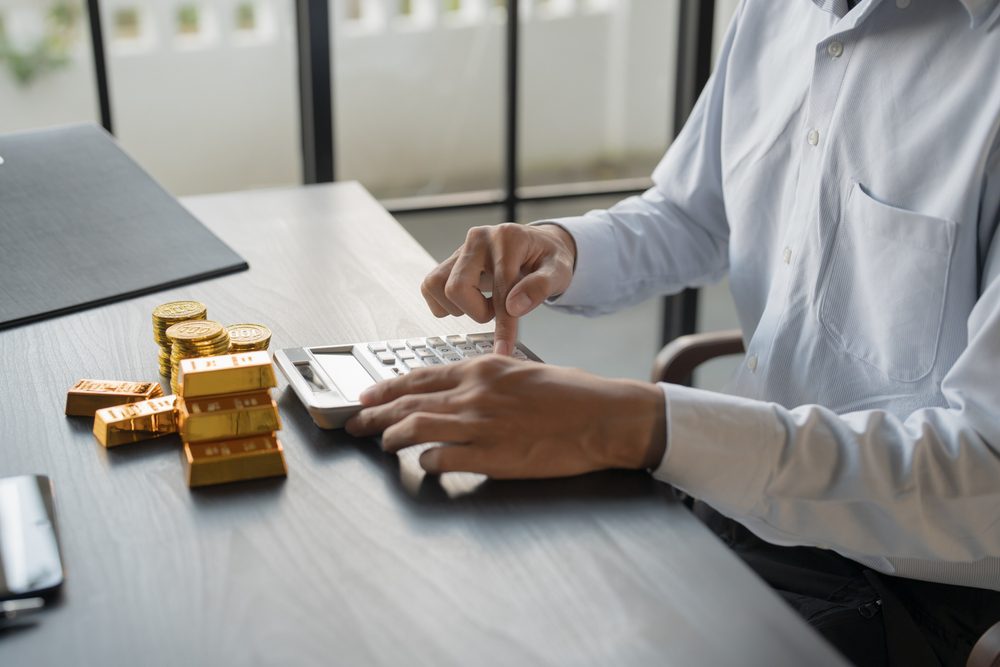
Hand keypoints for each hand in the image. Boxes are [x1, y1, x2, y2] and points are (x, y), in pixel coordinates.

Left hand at [344, 356, 665, 477]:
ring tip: (381, 444)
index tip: (368, 395)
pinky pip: (440, 459)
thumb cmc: (572, 394)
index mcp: (482, 369)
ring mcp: (480, 425)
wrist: (602, 417)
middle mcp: (474, 393)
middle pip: (408, 402)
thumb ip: (488, 380)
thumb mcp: (523, 372)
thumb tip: (461, 393)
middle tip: (357, 423)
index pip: (420, 376)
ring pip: (414, 429)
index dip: (387, 387)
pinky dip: (424, 462)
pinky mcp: (490, 457)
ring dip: (391, 437)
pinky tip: (422, 464)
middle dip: (375, 414)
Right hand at [420, 223, 575, 355]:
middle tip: (496, 311)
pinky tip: (469, 302)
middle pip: (456, 288)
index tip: (503, 350)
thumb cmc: (548, 260)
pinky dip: (445, 303)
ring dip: (458, 307)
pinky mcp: (450, 260)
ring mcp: (461, 248)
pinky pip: (430, 286)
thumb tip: (514, 307)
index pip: (500, 288)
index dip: (503, 325)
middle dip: (476, 311)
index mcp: (508, 239)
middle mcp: (479, 238)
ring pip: (436, 286)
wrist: (538, 245)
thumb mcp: (559, 271)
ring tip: (483, 304)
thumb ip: (540, 287)